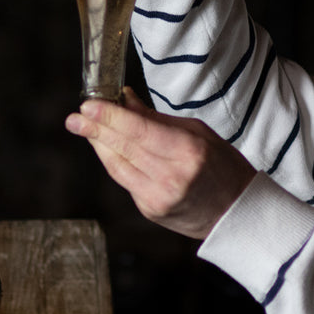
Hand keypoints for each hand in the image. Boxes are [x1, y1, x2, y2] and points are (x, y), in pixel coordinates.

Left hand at [66, 89, 254, 239]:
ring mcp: (159, 197)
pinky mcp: (151, 210)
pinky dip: (115, 162)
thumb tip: (125, 99)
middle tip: (75, 116)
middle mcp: (171, 177)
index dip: (110, 117)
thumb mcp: (199, 133)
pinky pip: (126, 181)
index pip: (139, 131)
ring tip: (84, 127)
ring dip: (99, 145)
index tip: (89, 104)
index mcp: (188, 152)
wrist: (238, 213)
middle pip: (124, 148)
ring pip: (118, 167)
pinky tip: (107, 147)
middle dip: (96, 129)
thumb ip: (157, 119)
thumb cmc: (224, 168)